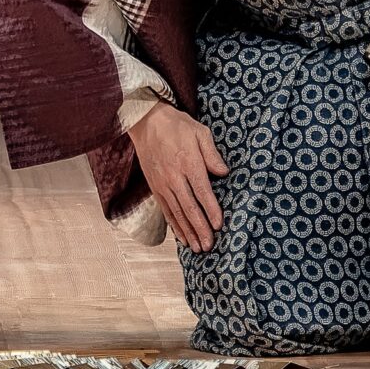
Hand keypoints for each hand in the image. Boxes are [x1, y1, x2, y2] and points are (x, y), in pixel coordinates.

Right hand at [128, 100, 228, 253]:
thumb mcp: (199, 131)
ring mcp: (162, 183)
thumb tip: (224, 172)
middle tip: (209, 245)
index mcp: (188, 163)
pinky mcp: (154, 186)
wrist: (145, 121)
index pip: (202, 192)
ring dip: (187, 231)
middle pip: (189, 207)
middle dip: (200, 228)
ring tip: (197, 247)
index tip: (219, 225)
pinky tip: (181, 236)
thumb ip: (212, 153)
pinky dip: (173, 225)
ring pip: (176, 212)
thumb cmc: (176, 125)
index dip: (211, 210)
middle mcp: (174, 177)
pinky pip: (165, 209)